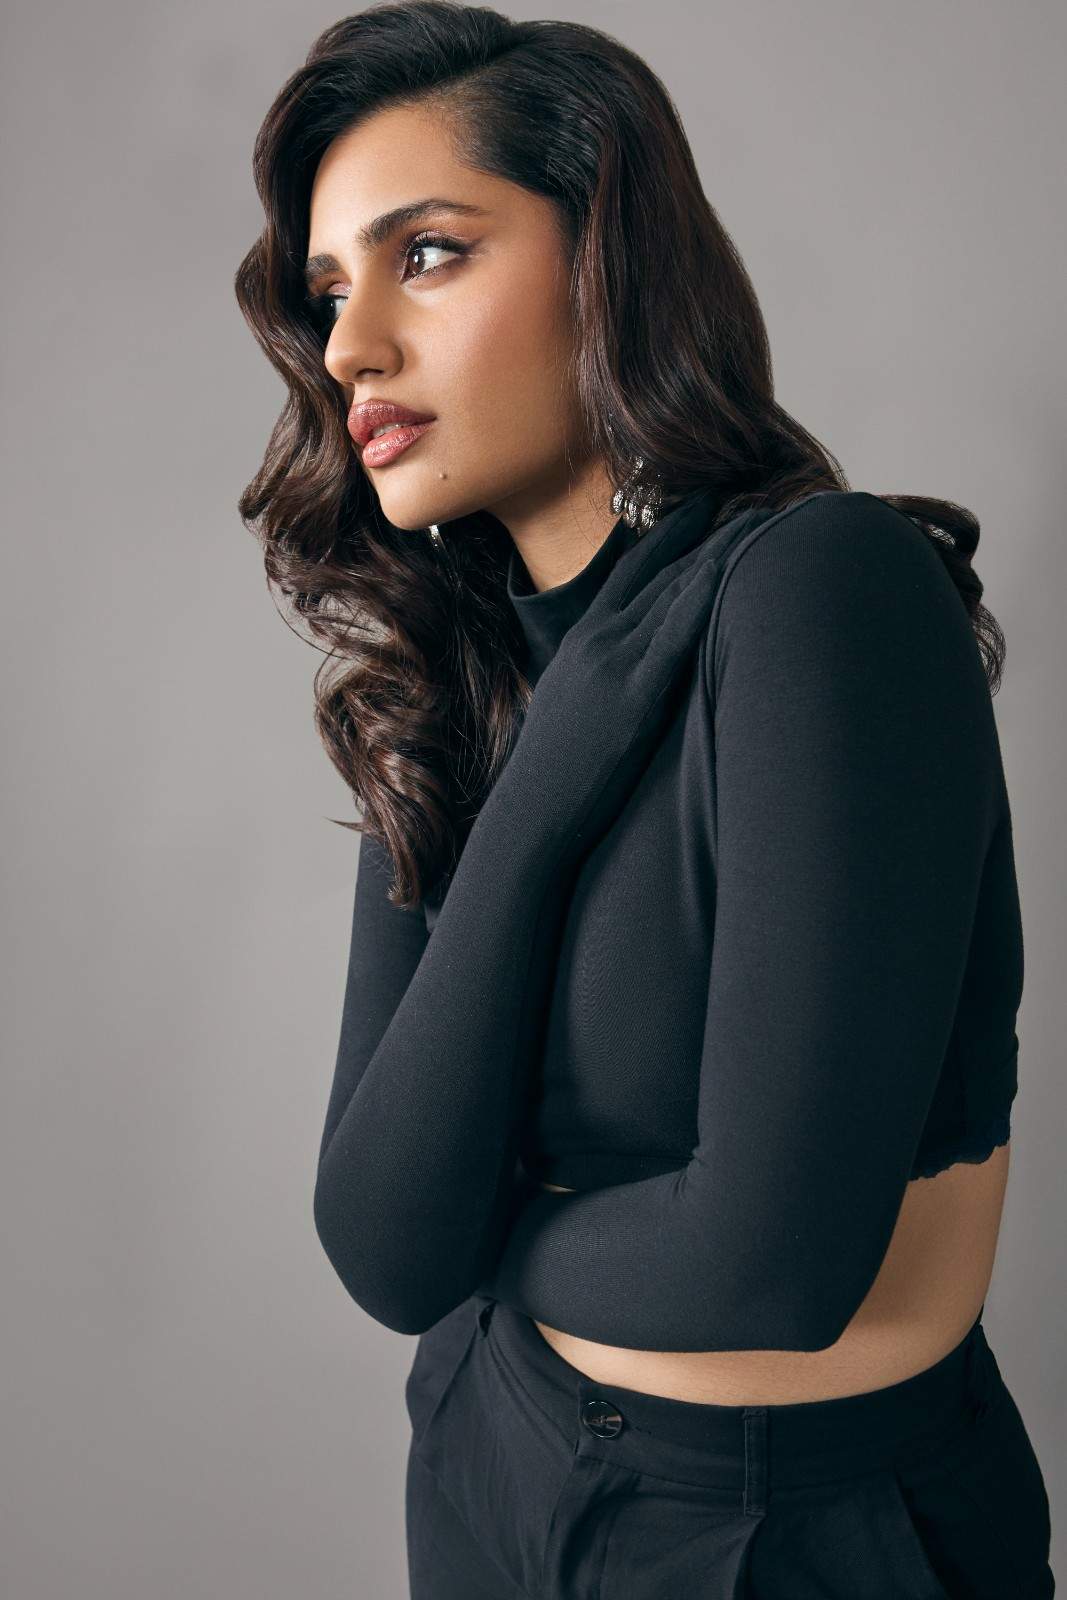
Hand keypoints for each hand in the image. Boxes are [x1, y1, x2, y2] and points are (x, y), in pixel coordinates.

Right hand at [484, 513, 725, 867]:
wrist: (532, 812)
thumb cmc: (552, 777)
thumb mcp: (571, 711)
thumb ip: (600, 682)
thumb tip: (625, 680)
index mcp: (581, 642)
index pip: (628, 571)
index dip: (666, 535)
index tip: (697, 505)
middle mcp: (597, 641)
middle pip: (657, 569)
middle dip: (699, 528)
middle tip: (739, 491)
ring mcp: (615, 664)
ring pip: (674, 591)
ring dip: (718, 552)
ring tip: (756, 519)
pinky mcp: (635, 694)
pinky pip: (679, 633)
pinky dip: (708, 595)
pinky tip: (735, 569)